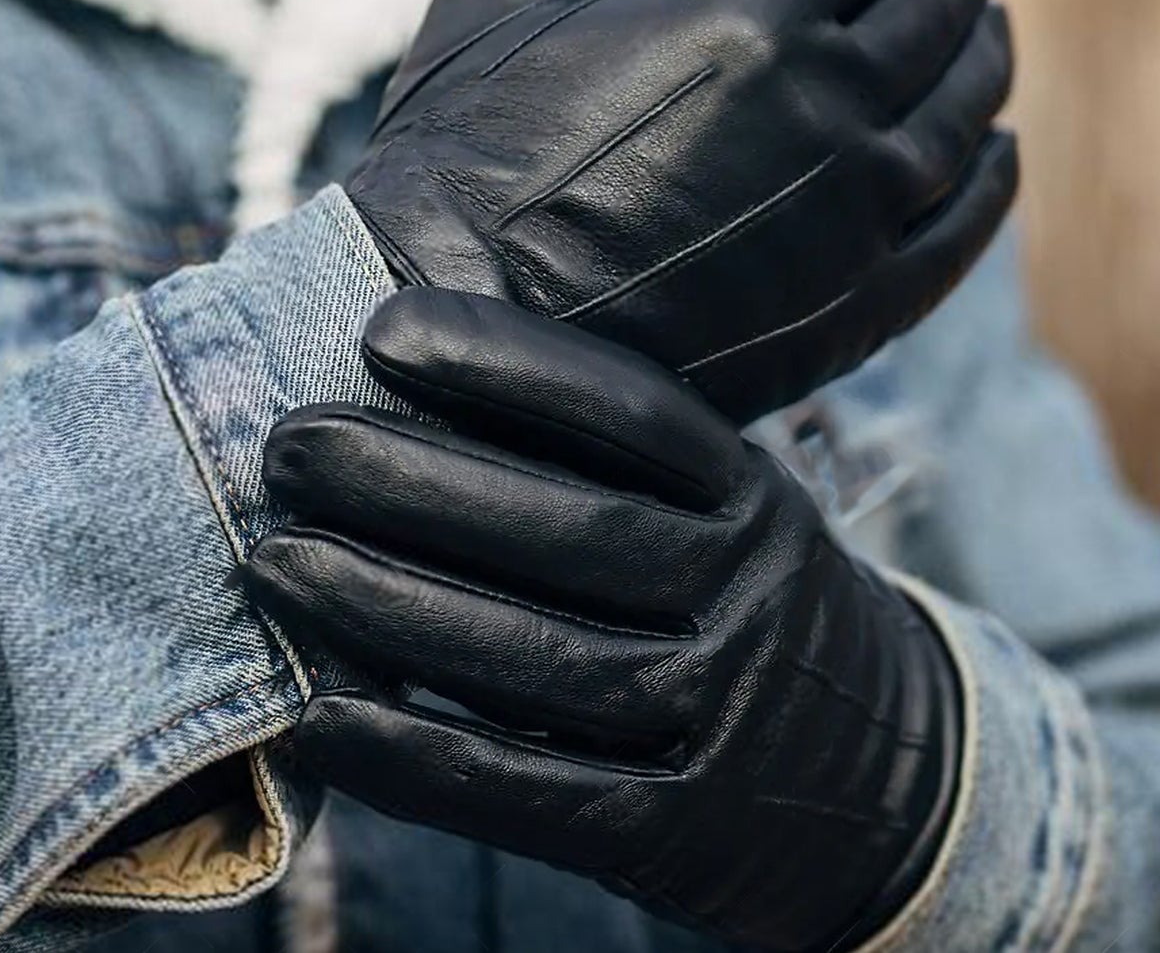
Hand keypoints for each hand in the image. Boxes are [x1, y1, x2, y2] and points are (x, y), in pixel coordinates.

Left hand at [246, 289, 961, 951]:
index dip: (506, 362)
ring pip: (532, 658)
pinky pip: (521, 789)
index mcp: (754, 498)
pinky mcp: (670, 831)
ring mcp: (713, 718)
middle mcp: (743, 597)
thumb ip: (621, 465)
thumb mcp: (731, 513)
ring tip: (273, 562)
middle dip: (410, 479)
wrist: (886, 784)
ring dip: (384, 608)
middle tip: (289, 446)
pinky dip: (409, 753)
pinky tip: (317, 713)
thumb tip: (429, 379)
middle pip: (567, 529)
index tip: (385, 329)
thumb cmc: (750, 607)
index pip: (631, 411)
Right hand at [347, 0, 1015, 421]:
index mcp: (748, 12)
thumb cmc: (461, 153)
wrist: (454, 339)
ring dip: (985, 31)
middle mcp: (828, 107)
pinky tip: (989, 144)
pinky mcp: (851, 308)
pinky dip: (991, 168)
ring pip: (973, 95)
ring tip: (977, 6)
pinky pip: (965, 222)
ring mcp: (853, 217)